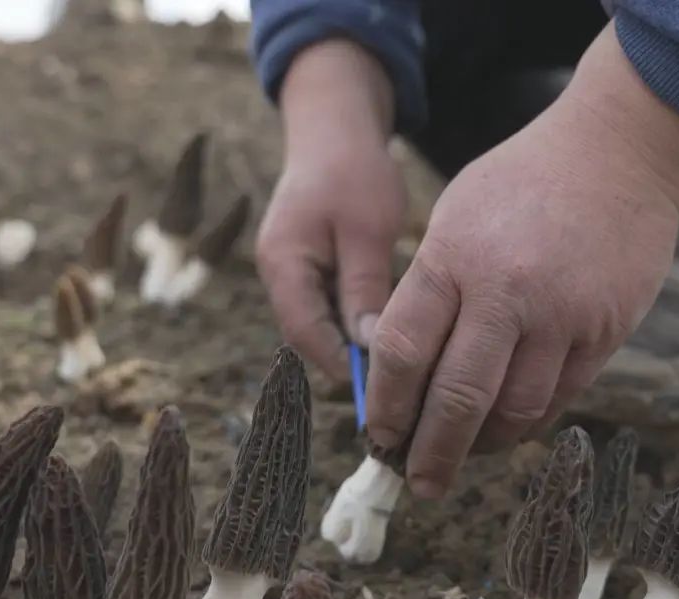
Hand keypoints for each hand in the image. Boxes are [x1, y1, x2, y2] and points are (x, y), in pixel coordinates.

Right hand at [256, 40, 403, 380]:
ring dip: (354, 343)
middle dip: (349, 362)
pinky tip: (391, 330)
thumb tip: (372, 349)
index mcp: (282, 264)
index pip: (306, 334)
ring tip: (399, 366)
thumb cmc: (352, 170)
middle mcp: (279, 274)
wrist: (335, 128)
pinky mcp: (310, 267)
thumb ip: (365, 289)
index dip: (341, 366)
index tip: (384, 390)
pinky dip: (357, 320)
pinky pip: (331, 307)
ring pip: (323, 325)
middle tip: (398, 387)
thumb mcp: (366, 230)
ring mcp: (292, 271)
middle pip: (311, 336)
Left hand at [365, 23, 678, 498]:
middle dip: (430, 452)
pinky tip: (510, 428)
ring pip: (515, 410)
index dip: (385, 404)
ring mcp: (561, 314)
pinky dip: (530, 422)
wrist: (617, 153)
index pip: (401, 350)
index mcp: (452, 257)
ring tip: (464, 455)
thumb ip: (428, 292)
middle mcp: (505, 290)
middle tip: (416, 482)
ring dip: (484, 445)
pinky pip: (561, 397)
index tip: (378, 434)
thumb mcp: (454, 219)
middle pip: (457, 397)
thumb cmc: (521, 184)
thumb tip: (403, 370)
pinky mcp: (604, 330)